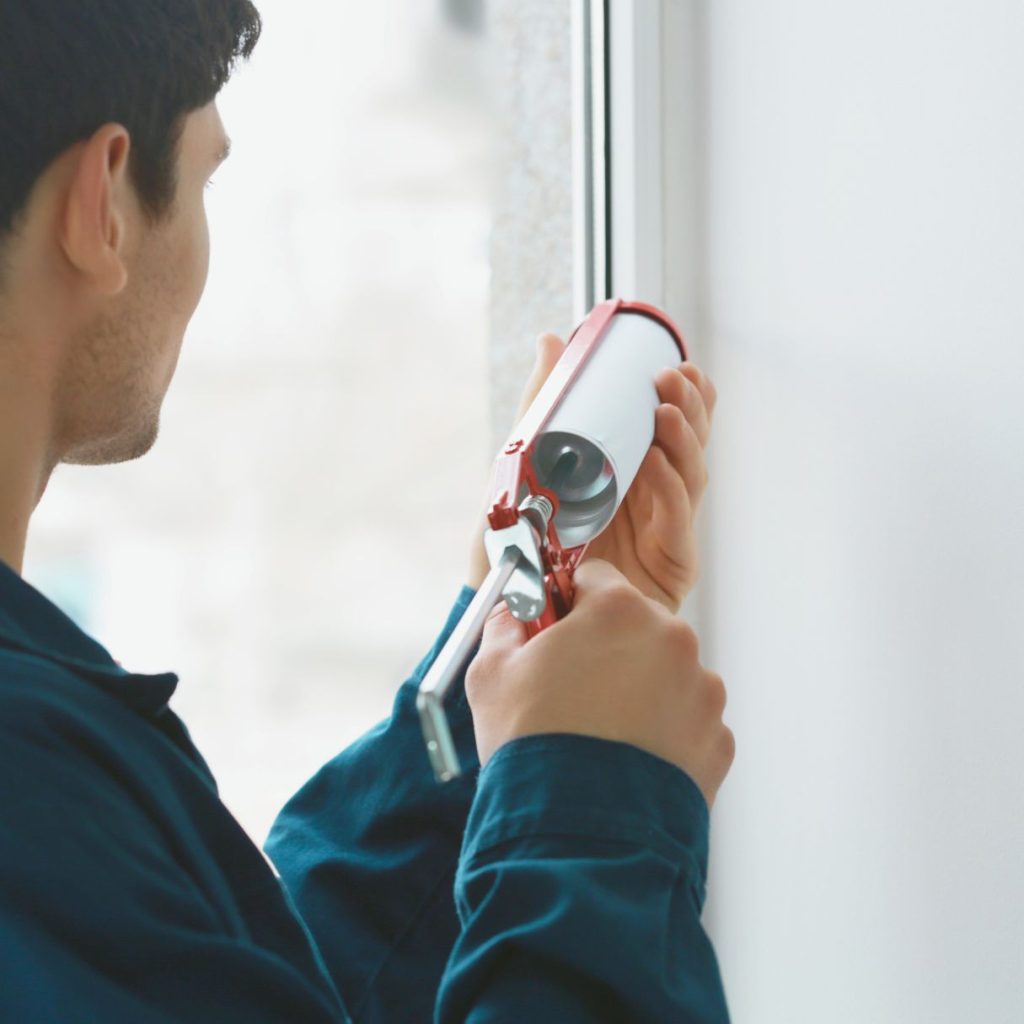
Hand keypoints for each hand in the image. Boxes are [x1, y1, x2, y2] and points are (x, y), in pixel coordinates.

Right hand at [466, 557, 734, 808]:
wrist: (577, 836)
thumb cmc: (533, 745)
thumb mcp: (491, 673)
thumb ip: (503, 626)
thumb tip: (509, 614)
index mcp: (620, 610)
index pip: (596, 578)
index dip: (570, 603)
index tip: (557, 630)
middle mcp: (673, 640)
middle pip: (637, 624)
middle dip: (609, 646)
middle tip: (574, 687)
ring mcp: (702, 692)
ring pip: (666, 672)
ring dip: (640, 689)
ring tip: (601, 732)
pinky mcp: (717, 740)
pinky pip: (687, 720)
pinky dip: (663, 732)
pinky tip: (627, 758)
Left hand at [467, 331, 716, 614]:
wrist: (510, 603)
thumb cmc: (521, 537)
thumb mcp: (525, 462)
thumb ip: (545, 403)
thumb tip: (552, 340)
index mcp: (629, 471)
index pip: (671, 426)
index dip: (685, 395)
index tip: (675, 364)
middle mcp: (653, 496)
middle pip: (690, 445)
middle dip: (690, 408)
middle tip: (672, 378)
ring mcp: (664, 528)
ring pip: (692, 476)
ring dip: (684, 440)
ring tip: (665, 411)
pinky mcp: (668, 563)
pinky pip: (677, 520)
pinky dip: (670, 488)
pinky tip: (657, 464)